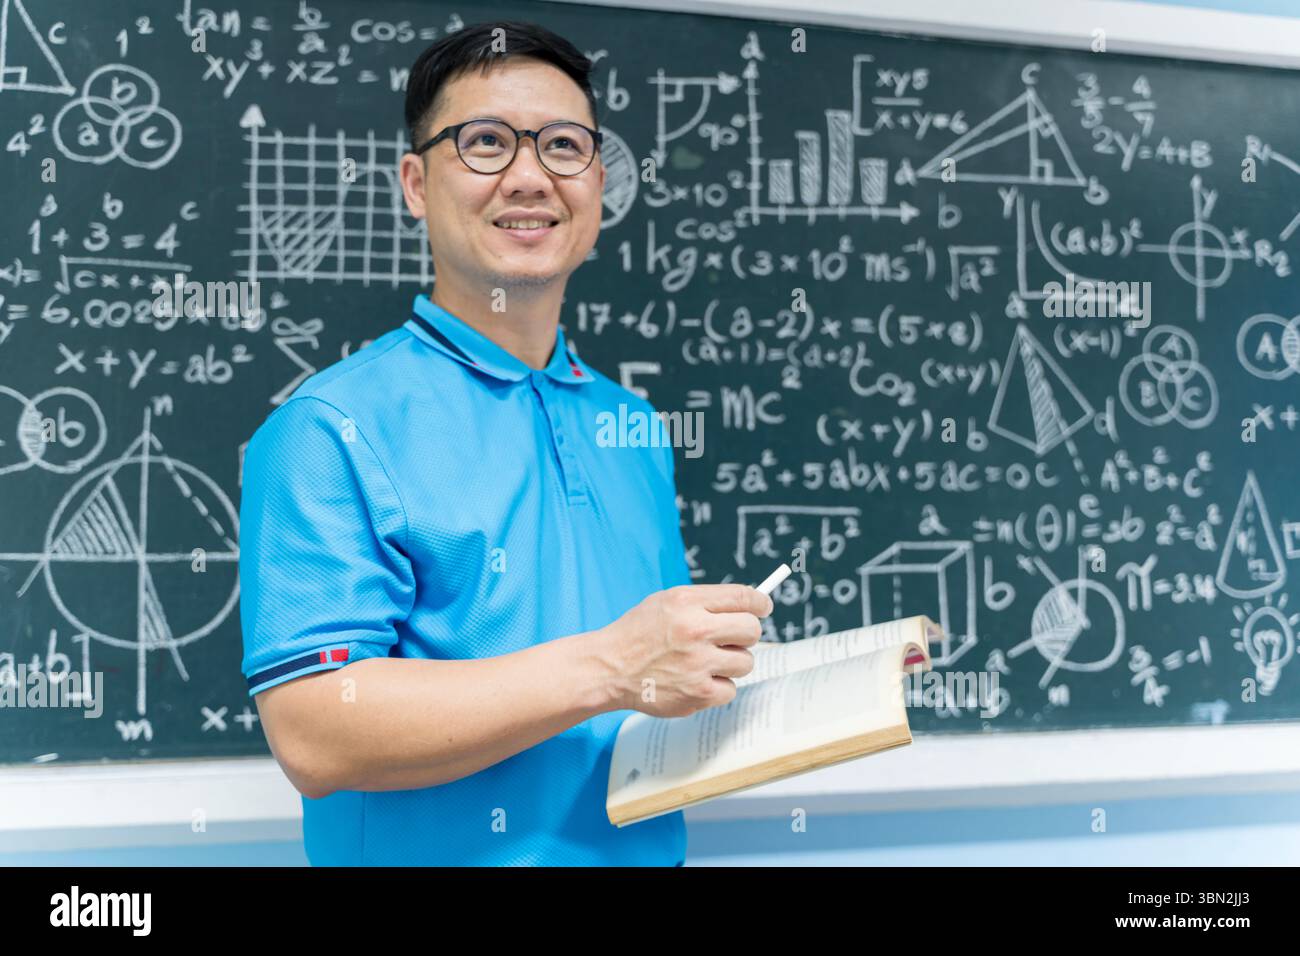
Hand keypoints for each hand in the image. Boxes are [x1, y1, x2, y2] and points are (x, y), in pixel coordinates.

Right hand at [597, 584, 772, 717]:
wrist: (609, 668)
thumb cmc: (638, 634)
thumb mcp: (665, 602)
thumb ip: (704, 603)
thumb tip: (749, 605)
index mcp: (686, 603)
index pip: (743, 597)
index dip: (760, 603)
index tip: (763, 607)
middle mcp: (694, 631)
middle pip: (752, 629)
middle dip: (746, 633)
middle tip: (732, 638)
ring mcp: (697, 665)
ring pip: (745, 662)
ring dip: (731, 662)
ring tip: (706, 661)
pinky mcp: (697, 694)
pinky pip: (730, 689)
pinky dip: (717, 687)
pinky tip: (696, 680)